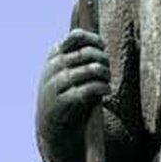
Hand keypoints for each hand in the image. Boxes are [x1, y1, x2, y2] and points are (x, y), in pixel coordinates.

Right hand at [36, 28, 110, 161]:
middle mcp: (53, 66)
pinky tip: (107, 90)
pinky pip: (88, 88)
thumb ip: (82, 55)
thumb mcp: (71, 69)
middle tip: (107, 70)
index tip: (103, 49)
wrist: (53, 124)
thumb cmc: (69, 91)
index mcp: (55, 54)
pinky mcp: (61, 101)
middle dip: (103, 60)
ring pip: (90, 69)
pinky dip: (102, 88)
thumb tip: (102, 41)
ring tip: (107, 81)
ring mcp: (55, 84)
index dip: (95, 40)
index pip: (76, 36)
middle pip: (87, 53)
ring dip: (105, 75)